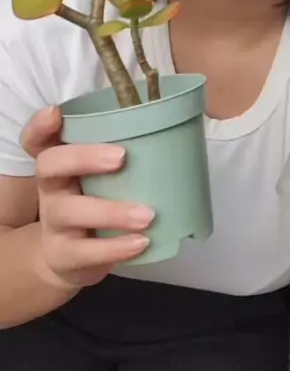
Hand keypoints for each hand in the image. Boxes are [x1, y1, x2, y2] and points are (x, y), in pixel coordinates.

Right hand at [21, 106, 153, 290]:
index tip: (55, 113)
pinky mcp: (64, 254)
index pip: (36, 138)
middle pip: (49, 165)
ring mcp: (54, 221)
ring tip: (148, 215)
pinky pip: (86, 251)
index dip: (40, 125)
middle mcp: (50, 186)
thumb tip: (172, 129)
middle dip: (84, 158)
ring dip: (112, 212)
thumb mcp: (99, 175)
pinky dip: (116, 248)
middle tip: (122, 157)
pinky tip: (142, 242)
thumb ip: (121, 150)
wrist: (68, 257)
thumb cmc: (94, 200)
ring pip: (71, 211)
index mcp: (59, 162)